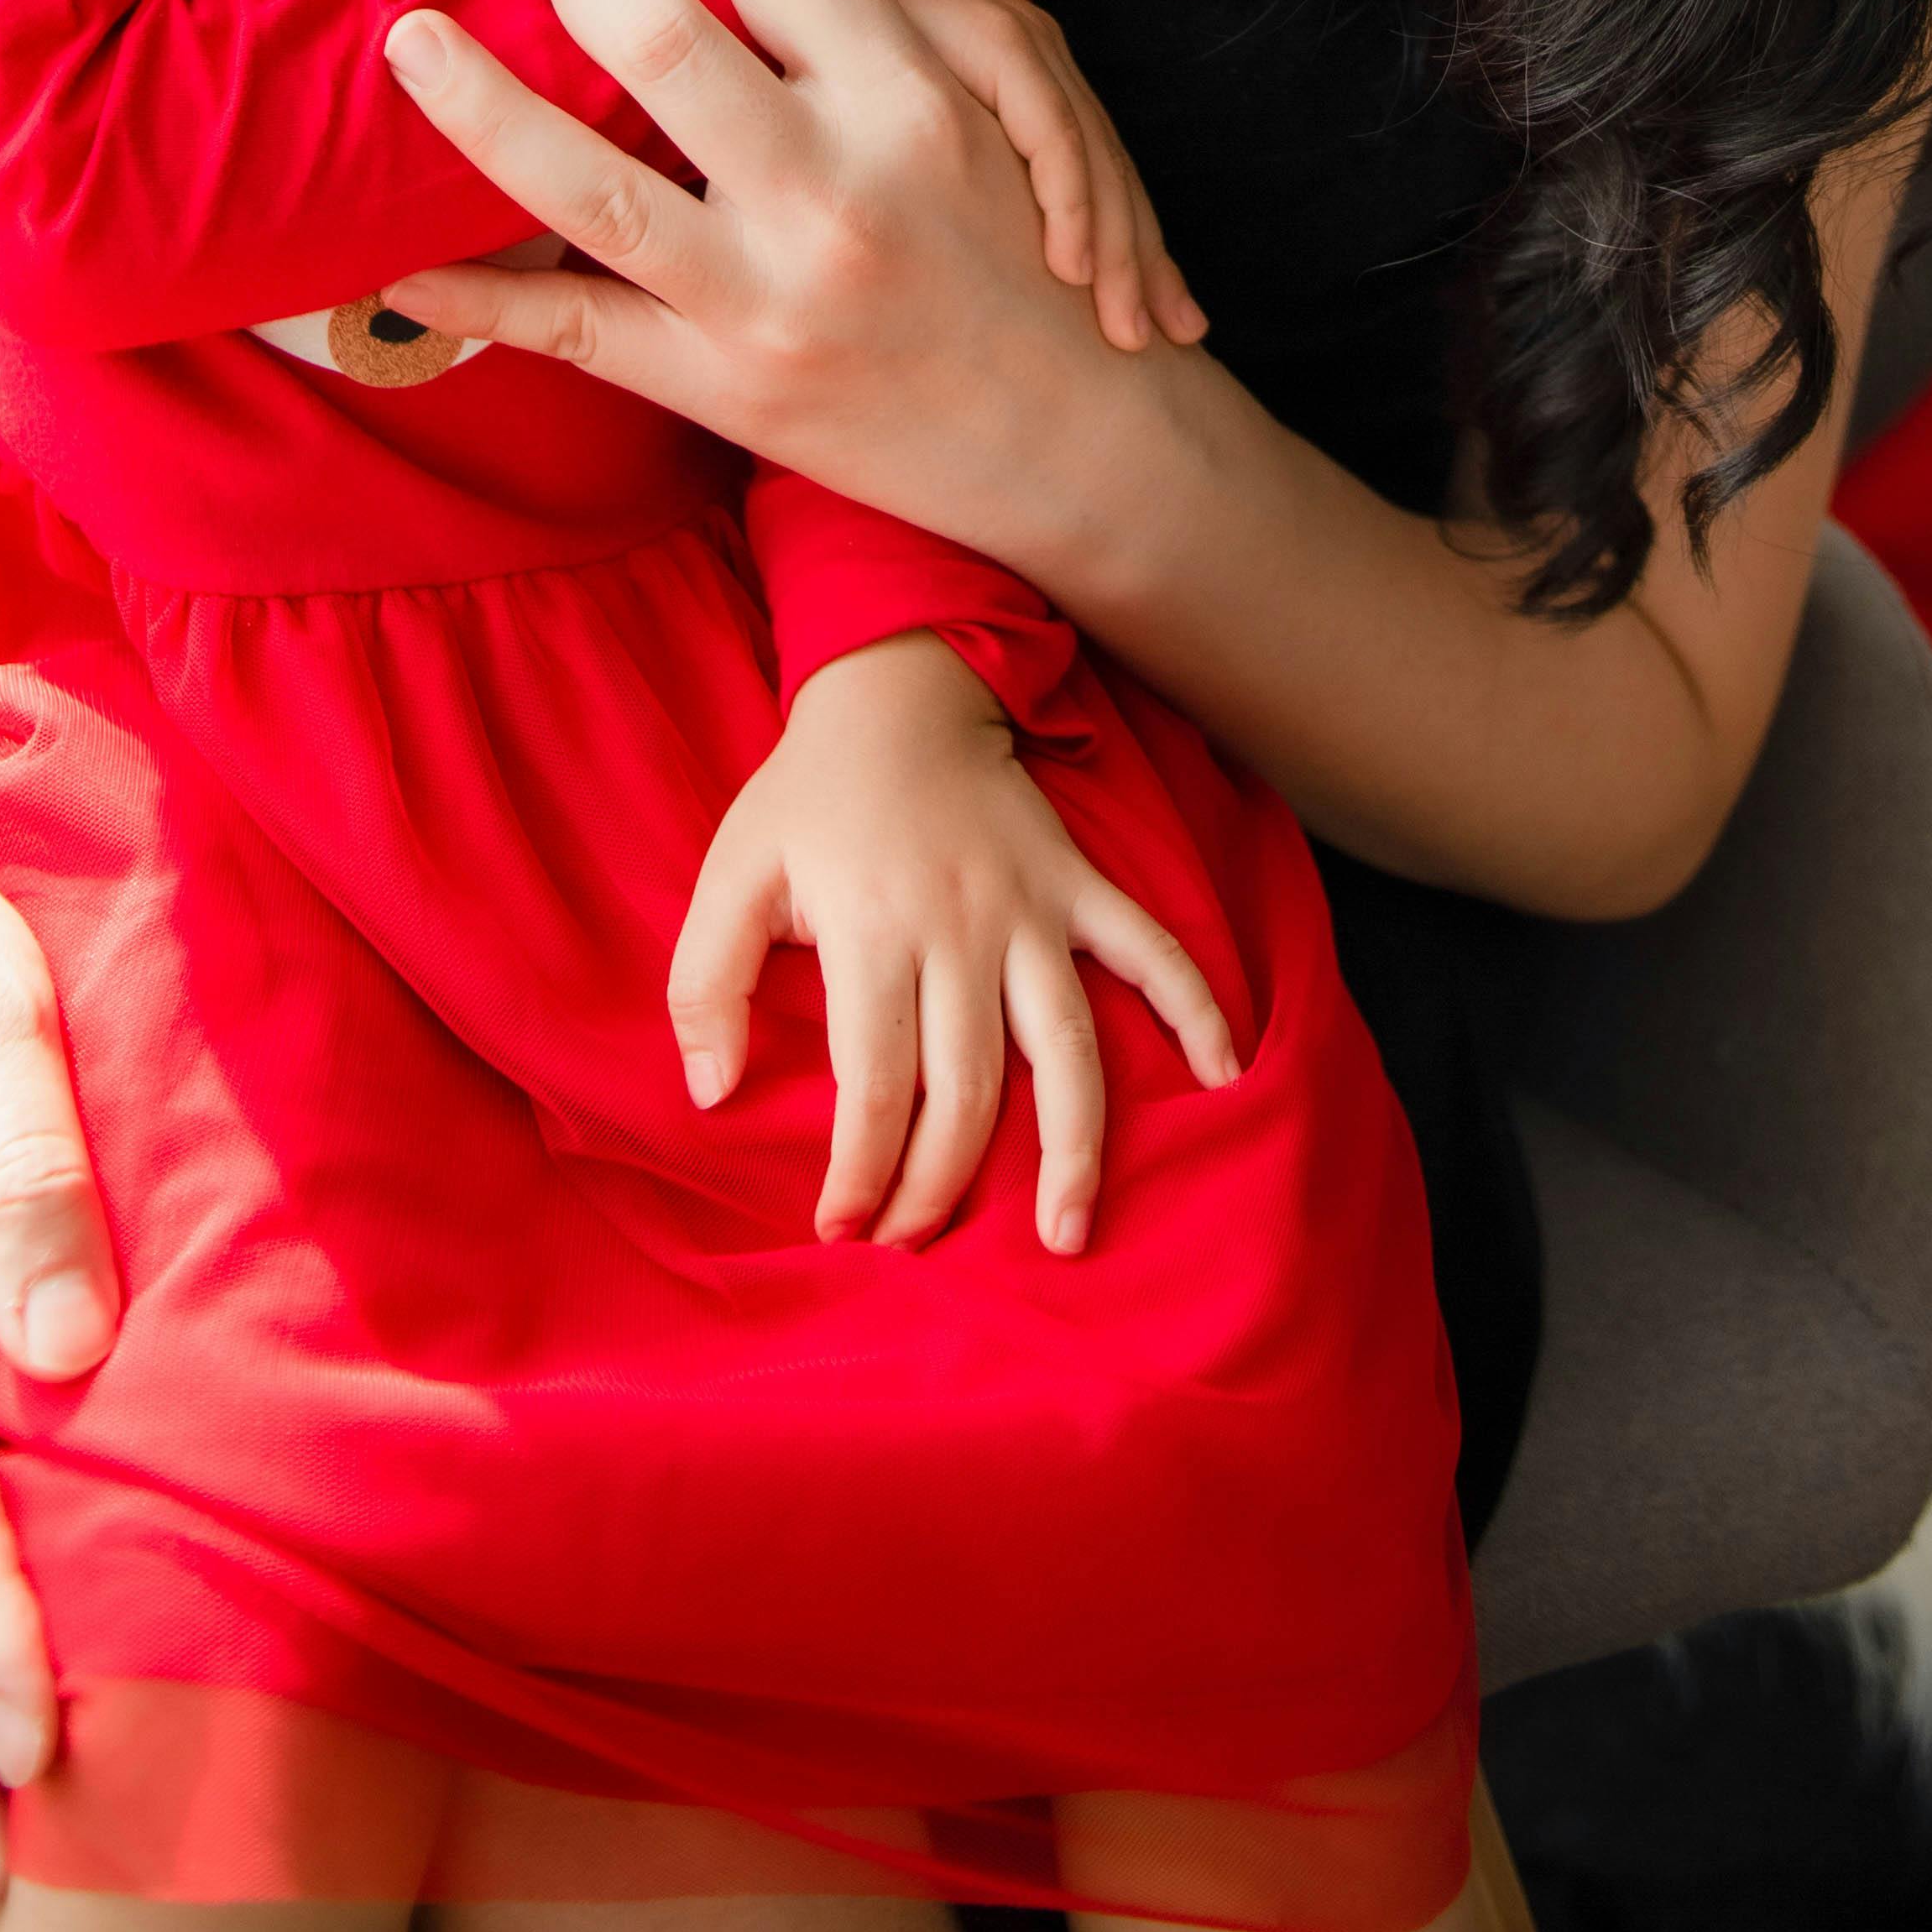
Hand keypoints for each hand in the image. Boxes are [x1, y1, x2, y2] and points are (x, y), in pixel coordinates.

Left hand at [371, 0, 1216, 586]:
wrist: (1083, 442)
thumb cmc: (1031, 266)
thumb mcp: (987, 122)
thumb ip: (867, 43)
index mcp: (909, 97)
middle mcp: (835, 187)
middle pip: (660, 37)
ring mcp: (771, 295)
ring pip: (584, 187)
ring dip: (478, 106)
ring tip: (410, 40)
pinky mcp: (730, 388)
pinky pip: (573, 332)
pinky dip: (474, 297)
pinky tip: (392, 266)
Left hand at [673, 630, 1235, 1252]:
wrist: (896, 690)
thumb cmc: (807, 797)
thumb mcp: (730, 875)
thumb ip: (706, 985)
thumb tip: (711, 1093)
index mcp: (872, 931)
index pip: (876, 1085)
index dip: (861, 1171)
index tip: (843, 1225)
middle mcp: (963, 931)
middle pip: (968, 1091)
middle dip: (940, 1185)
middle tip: (914, 1242)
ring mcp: (1032, 910)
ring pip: (1067, 1049)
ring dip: (1074, 1148)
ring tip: (1069, 1233)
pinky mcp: (1079, 886)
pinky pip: (1151, 950)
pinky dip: (1195, 1007)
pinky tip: (1225, 1073)